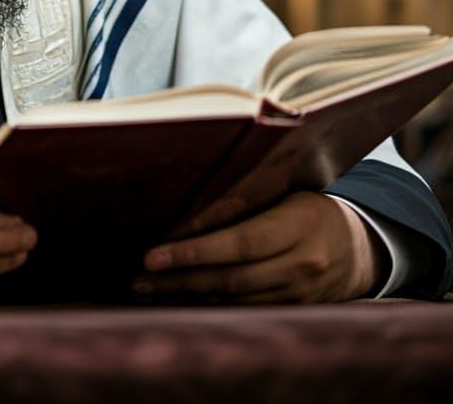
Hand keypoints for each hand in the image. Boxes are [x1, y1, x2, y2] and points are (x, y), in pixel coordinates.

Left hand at [132, 192, 383, 303]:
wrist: (361, 245)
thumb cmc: (307, 205)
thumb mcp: (284, 191)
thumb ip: (242, 200)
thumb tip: (187, 210)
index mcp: (298, 224)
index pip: (239, 242)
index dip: (194, 251)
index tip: (153, 255)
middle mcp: (302, 263)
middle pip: (232, 277)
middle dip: (181, 278)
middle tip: (142, 276)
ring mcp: (301, 292)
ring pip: (236, 299)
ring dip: (189, 294)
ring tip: (151, 288)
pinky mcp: (297, 310)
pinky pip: (247, 310)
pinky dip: (213, 304)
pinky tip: (184, 297)